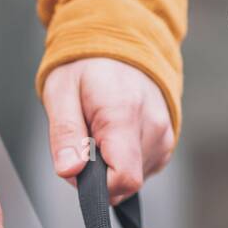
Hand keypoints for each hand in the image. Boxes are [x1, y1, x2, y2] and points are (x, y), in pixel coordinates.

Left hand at [42, 58, 174, 203]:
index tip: (78, 165)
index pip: (123, 179)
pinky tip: (114, 135)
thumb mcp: (60, 93)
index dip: (95, 187)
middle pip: (124, 183)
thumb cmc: (87, 66)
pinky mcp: (166, 143)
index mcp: (124, 114)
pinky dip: (122, 161)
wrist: (122, 39)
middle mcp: (153, 127)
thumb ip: (65, 135)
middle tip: (84, 140)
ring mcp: (164, 136)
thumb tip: (70, 171)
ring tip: (99, 131)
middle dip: (97, 175)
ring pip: (131, 179)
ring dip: (109, 167)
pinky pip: (140, 170)